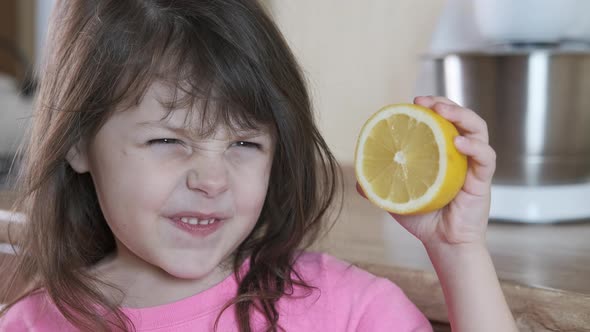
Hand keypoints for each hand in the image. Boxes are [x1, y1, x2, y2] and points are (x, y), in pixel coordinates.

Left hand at [357, 96, 495, 248]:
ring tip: (443, 113)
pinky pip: (486, 158)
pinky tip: (458, 143)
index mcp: (443, 153)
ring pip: (478, 130)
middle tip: (425, 102)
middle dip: (445, 103)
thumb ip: (379, 187)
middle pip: (461, 117)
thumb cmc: (424, 219)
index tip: (414, 102)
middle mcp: (461, 154)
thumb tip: (357, 181)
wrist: (442, 243)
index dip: (432, 106)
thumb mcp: (396, 198)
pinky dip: (475, 147)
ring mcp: (473, 165)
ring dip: (462, 116)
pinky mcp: (483, 180)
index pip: (443, 120)